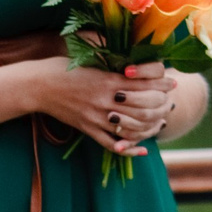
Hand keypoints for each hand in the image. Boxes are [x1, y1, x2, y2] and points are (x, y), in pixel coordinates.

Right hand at [32, 59, 171, 157]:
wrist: (38, 85)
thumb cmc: (64, 68)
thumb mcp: (91, 62)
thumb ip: (113, 65)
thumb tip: (134, 62)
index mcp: (107, 79)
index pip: (143, 84)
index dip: (160, 84)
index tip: (172, 83)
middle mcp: (104, 99)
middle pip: (142, 107)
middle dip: (160, 106)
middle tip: (170, 103)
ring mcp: (96, 116)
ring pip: (130, 126)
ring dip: (148, 126)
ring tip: (160, 121)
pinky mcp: (87, 128)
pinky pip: (110, 143)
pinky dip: (127, 148)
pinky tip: (140, 150)